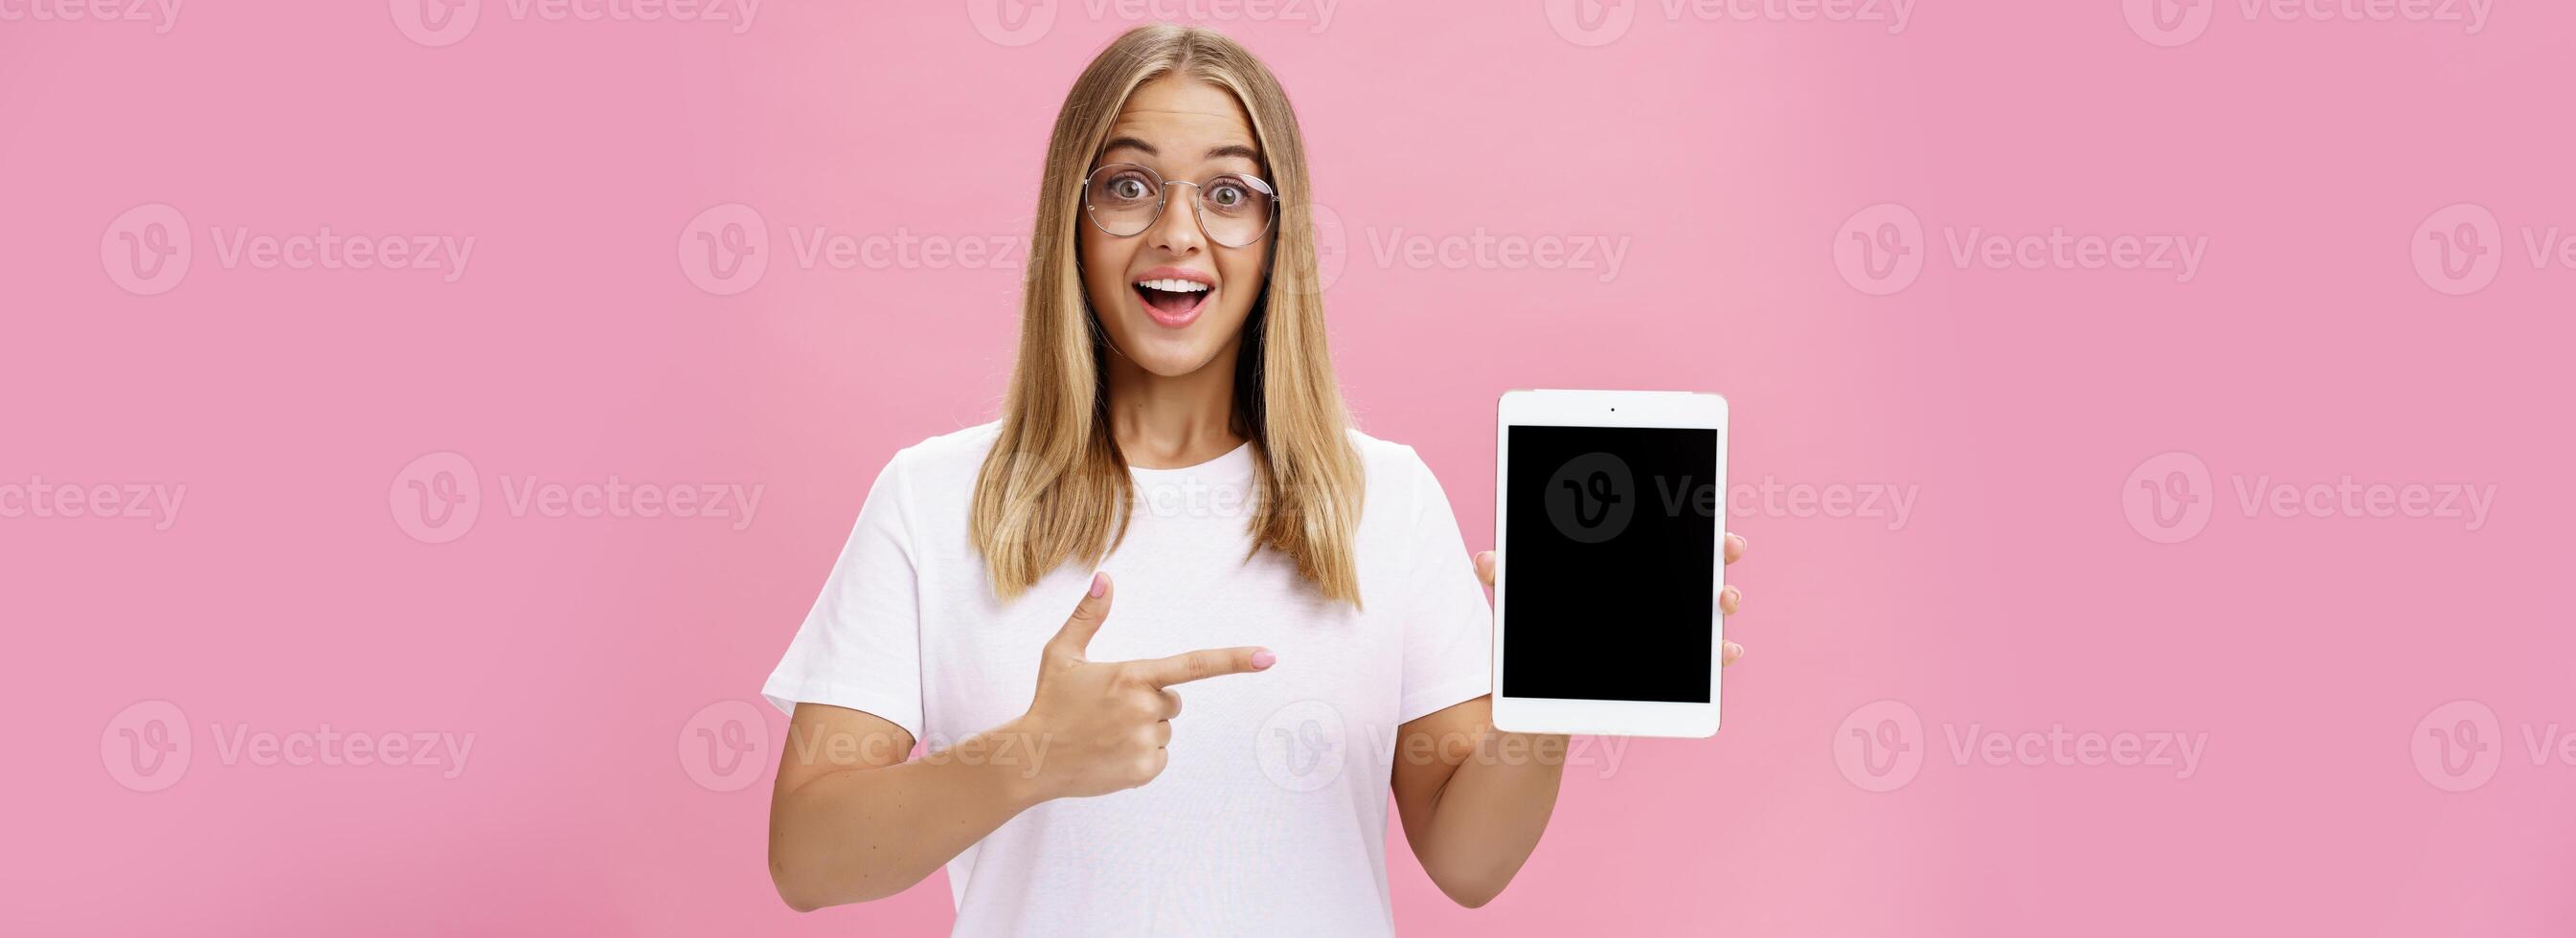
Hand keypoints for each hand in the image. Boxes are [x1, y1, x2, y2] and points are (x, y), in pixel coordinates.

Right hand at [1006, 571, 1275, 800]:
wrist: (1032, 759)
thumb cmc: (1049, 702)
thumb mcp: (1063, 654)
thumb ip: (1088, 616)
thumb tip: (1104, 578)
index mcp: (1133, 676)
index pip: (1194, 665)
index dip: (1234, 659)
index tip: (1268, 656)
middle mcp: (1145, 708)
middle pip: (1172, 701)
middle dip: (1149, 703)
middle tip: (1109, 710)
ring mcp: (1146, 742)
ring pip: (1164, 729)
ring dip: (1143, 730)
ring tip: (1105, 733)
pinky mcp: (1144, 770)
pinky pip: (1158, 757)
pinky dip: (1139, 756)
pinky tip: (1109, 754)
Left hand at [1475, 532, 1749, 665]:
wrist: (1534, 702)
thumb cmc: (1531, 642)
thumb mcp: (1518, 608)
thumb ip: (1506, 581)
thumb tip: (1486, 561)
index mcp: (1618, 572)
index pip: (1655, 537)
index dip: (1681, 521)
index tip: (1701, 511)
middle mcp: (1649, 598)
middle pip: (1692, 567)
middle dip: (1716, 553)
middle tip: (1728, 546)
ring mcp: (1663, 635)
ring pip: (1704, 611)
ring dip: (1723, 601)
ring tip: (1724, 598)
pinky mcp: (1667, 676)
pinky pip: (1701, 666)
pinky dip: (1718, 657)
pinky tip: (1727, 652)